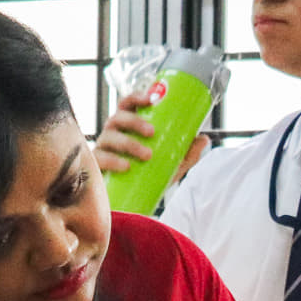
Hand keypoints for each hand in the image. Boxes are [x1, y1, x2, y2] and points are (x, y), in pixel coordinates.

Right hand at [93, 95, 209, 183]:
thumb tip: (204, 138)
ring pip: (109, 138)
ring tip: (147, 155)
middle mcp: (112, 133)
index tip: (150, 99)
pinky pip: (101, 159)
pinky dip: (114, 161)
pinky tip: (126, 166)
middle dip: (134, 122)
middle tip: (152, 132)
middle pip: (117, 118)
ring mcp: (102, 148)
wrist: (133, 203)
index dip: (136, 97)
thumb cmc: (149, 175)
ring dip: (129, 143)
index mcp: (127, 126)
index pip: (127, 104)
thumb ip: (187, 153)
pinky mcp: (96, 166)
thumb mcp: (172, 164)